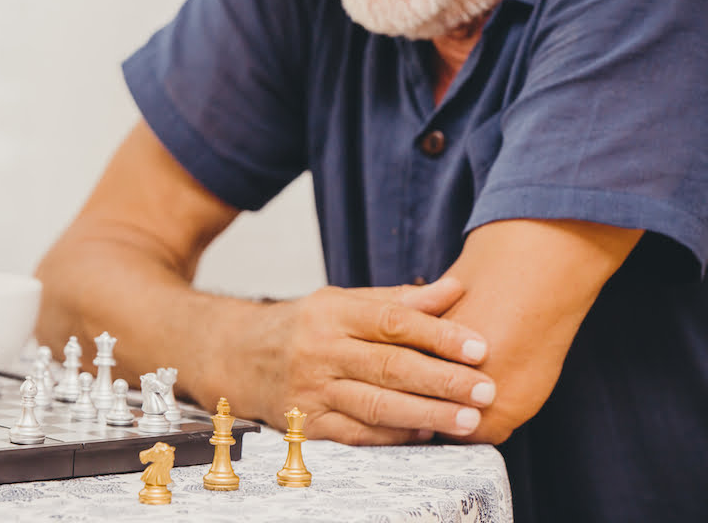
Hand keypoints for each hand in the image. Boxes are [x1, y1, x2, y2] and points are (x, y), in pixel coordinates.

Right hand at [225, 277, 494, 444]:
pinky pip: (357, 434)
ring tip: (469, 420)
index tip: (479, 346)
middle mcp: (319, 350)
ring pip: (376, 405)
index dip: (439, 334)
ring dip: (427, 414)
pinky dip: (394, 437)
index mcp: (332, 312)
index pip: (392, 321)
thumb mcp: (342, 302)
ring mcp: (310, 389)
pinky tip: (427, 434)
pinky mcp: (305, 424)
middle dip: (443, 380)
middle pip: (389, 366)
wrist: (238, 356)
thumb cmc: (304, 326)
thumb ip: (399, 301)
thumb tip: (456, 288)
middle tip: (487, 389)